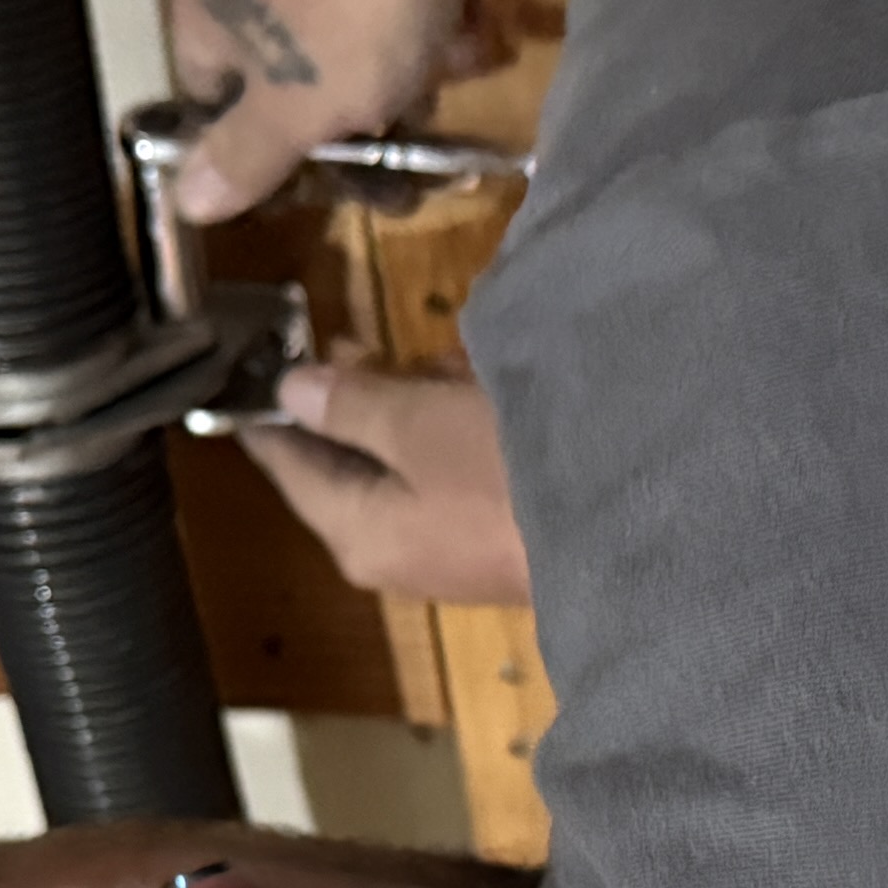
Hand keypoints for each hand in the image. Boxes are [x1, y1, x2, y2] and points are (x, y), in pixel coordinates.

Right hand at [165, 0, 512, 223]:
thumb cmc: (349, 13)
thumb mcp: (293, 111)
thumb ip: (244, 160)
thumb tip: (186, 202)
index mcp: (204, 13)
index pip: (209, 103)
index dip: (260, 149)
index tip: (312, 177)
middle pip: (298, 81)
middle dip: (356, 117)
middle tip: (397, 140)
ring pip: (364, 49)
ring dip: (411, 76)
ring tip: (441, 71)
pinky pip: (410, 5)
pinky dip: (441, 28)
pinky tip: (472, 30)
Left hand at [234, 362, 528, 605]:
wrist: (632, 545)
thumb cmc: (506, 482)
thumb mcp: (421, 428)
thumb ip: (352, 407)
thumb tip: (289, 391)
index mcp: (354, 531)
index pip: (286, 464)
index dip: (269, 410)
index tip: (256, 358)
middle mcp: (390, 549)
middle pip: (347, 460)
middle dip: (358, 396)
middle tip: (362, 337)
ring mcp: (445, 546)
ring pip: (406, 459)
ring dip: (417, 406)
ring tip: (443, 361)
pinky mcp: (496, 536)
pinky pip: (454, 471)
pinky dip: (459, 429)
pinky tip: (485, 393)